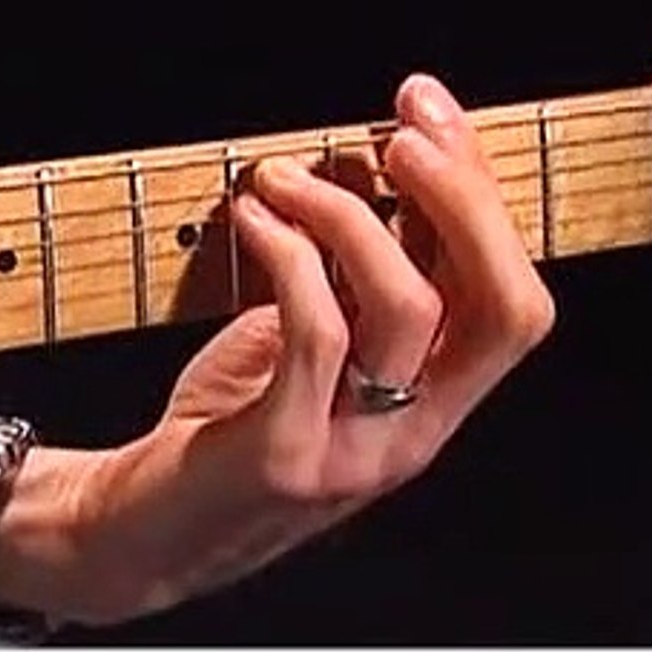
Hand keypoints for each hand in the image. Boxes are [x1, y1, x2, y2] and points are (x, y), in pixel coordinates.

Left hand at [0, 74, 556, 625]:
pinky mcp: (285, 454)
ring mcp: (354, 451)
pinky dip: (291, 257)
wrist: (140, 537)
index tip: (431, 114)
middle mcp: (412, 434)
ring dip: (352, 216)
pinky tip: (258, 220)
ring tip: (287, 177)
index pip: (510, 298)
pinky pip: (314, 333)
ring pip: (410, 310)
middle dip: (465, 200)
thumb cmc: (221, 437)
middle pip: (503, 307)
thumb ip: (355, 291)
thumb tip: (377, 181)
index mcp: (432, 408)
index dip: (484, 198)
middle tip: (400, 132)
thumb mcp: (307, 355)